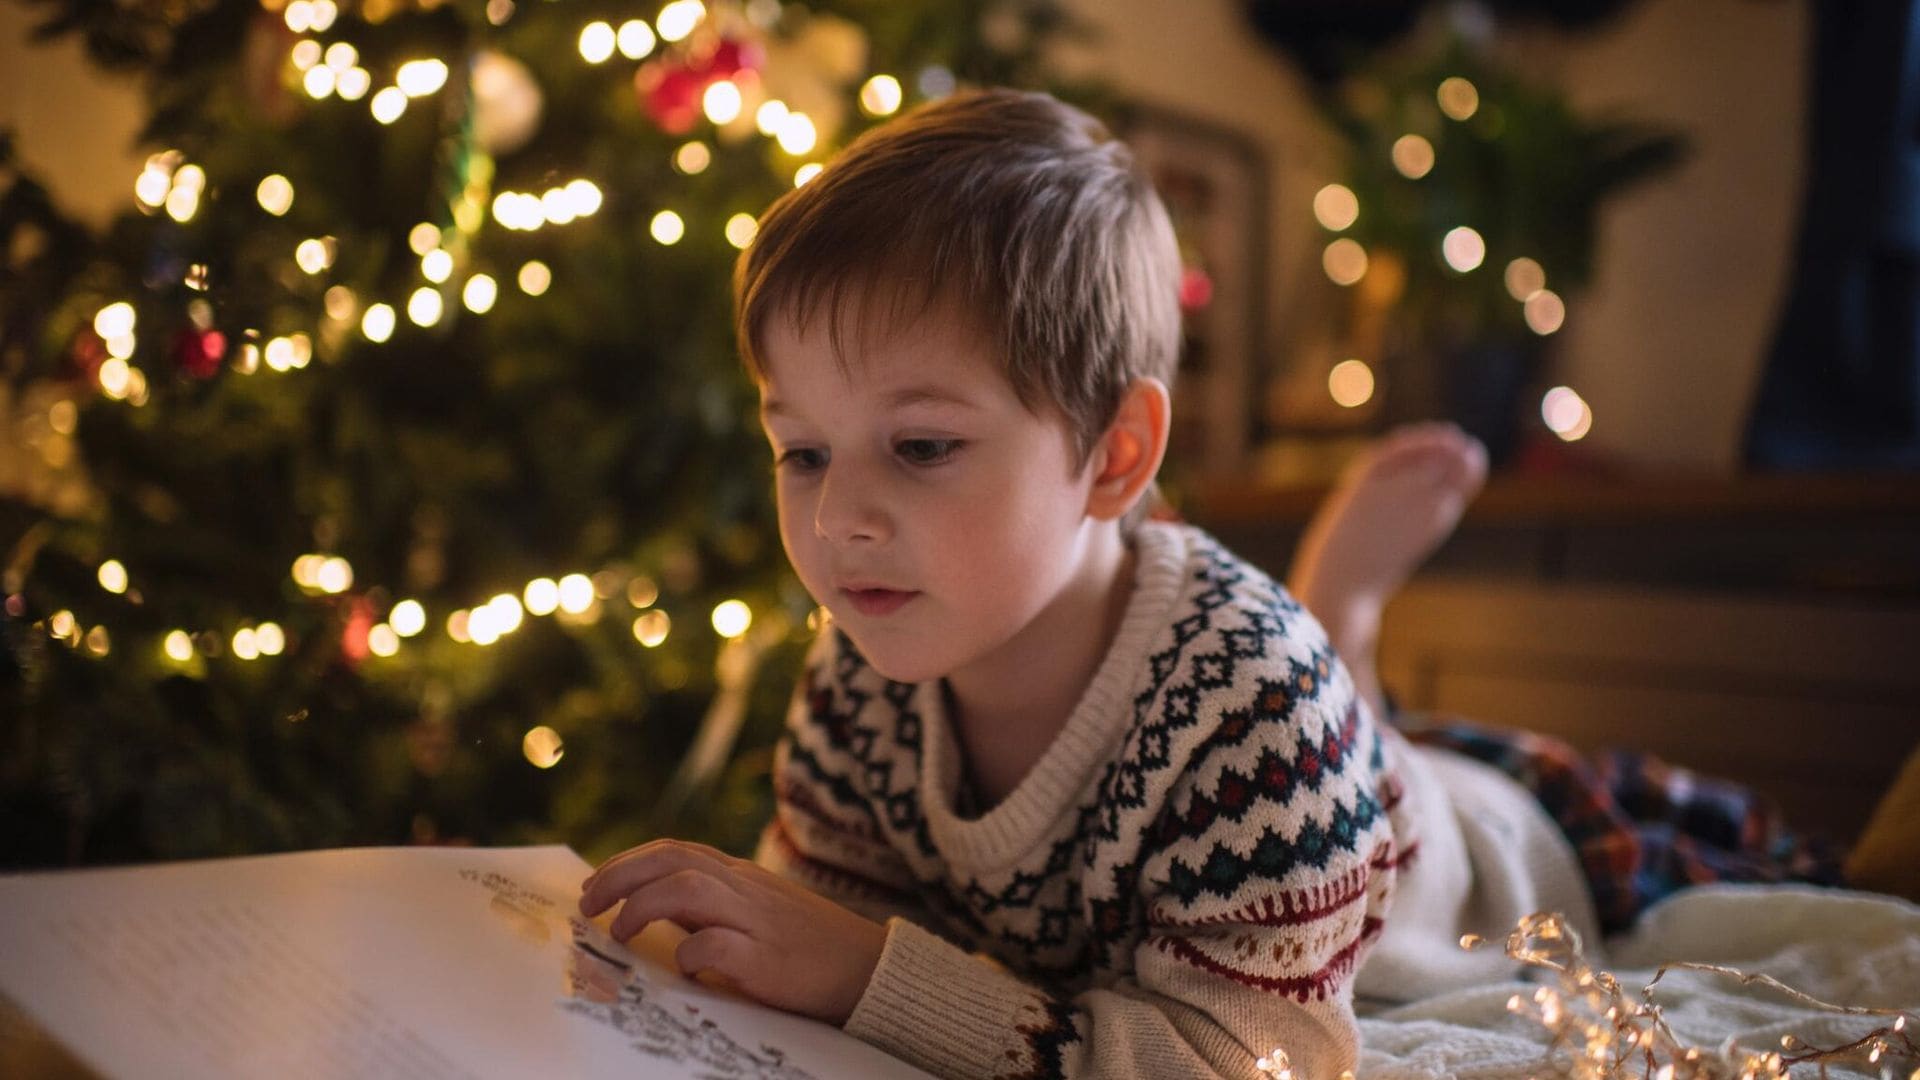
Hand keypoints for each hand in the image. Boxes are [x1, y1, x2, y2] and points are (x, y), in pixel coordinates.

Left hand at [578, 839, 888, 1025]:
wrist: (869, 968)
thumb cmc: (809, 945)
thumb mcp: (758, 910)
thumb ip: (714, 905)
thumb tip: (653, 912)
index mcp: (740, 877)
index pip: (674, 850)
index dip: (627, 862)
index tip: (594, 885)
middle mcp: (745, 889)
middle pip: (672, 859)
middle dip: (621, 876)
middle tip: (589, 904)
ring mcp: (757, 921)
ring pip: (689, 888)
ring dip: (645, 904)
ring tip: (621, 931)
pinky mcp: (769, 960)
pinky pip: (721, 944)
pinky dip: (693, 951)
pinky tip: (683, 966)